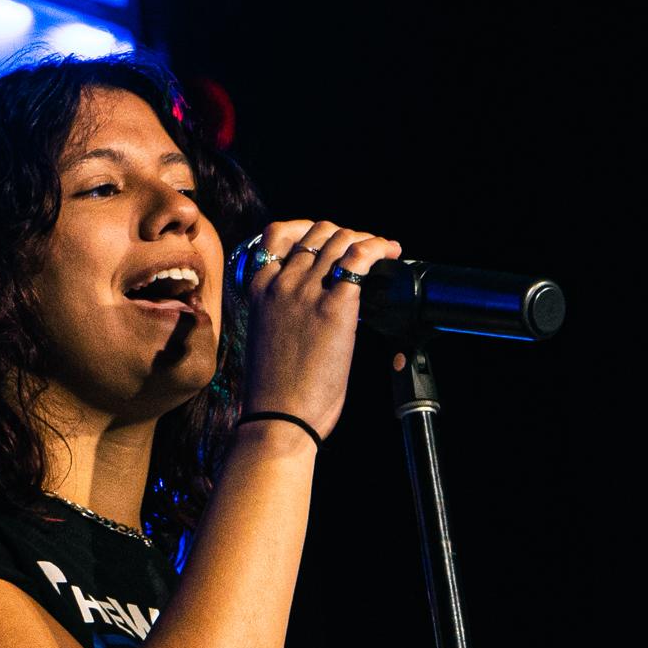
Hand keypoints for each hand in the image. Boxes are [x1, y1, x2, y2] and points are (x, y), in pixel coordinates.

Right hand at [235, 218, 401, 441]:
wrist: (278, 417)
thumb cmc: (274, 388)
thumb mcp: (267, 335)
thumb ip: (282, 309)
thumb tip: (310, 303)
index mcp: (258, 289)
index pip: (278, 234)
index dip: (310, 230)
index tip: (331, 241)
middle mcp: (280, 283)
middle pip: (318, 233)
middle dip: (345, 234)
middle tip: (363, 249)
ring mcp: (306, 292)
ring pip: (340, 239)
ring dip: (366, 239)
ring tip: (381, 250)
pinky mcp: (335, 308)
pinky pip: (359, 259)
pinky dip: (378, 248)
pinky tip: (389, 252)